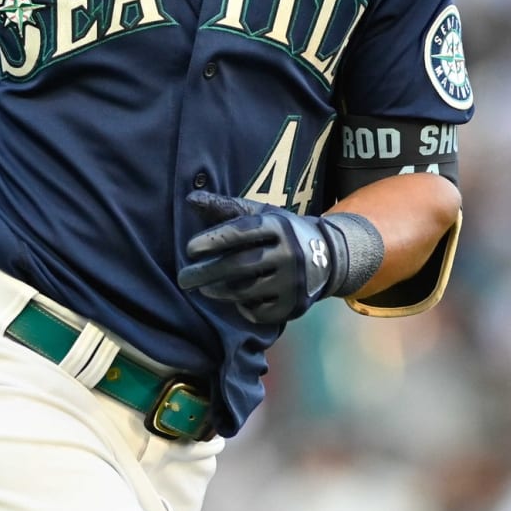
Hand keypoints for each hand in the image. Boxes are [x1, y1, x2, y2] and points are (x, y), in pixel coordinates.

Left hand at [178, 191, 347, 324]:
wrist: (328, 256)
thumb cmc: (282, 232)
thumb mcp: (261, 214)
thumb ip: (226, 208)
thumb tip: (189, 199)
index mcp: (279, 225)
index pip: (241, 232)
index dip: (213, 240)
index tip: (189, 249)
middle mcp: (289, 253)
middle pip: (239, 265)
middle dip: (206, 273)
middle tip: (183, 278)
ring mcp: (293, 282)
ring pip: (245, 291)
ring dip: (218, 291)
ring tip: (204, 287)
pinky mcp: (294, 305)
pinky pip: (258, 311)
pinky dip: (242, 307)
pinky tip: (236, 299)